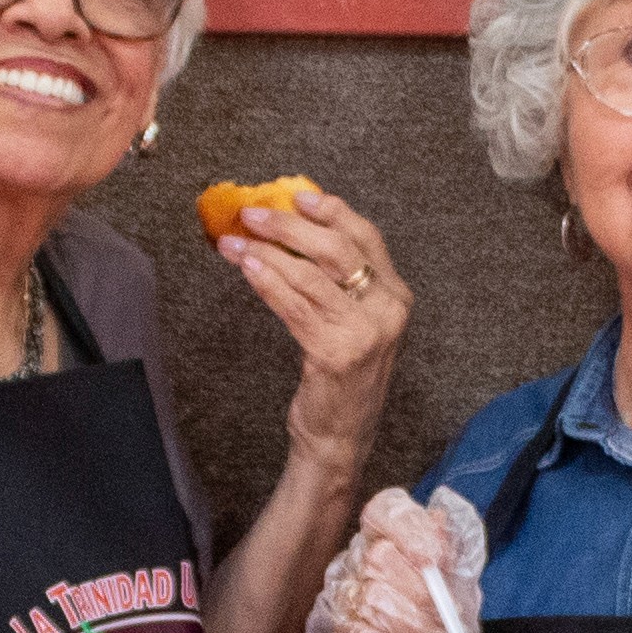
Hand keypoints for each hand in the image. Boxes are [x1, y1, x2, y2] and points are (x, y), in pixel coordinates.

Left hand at [215, 181, 409, 476]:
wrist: (340, 437)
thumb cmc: (339, 377)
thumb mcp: (350, 322)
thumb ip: (335, 282)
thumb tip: (290, 231)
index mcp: (395, 296)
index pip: (367, 237)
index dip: (333, 210)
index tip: (298, 195)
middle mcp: (387, 310)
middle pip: (337, 249)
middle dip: (290, 226)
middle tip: (253, 214)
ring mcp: (364, 332)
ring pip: (310, 275)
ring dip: (268, 252)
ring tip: (235, 241)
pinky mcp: (335, 352)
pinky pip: (294, 305)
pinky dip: (267, 281)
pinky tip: (247, 267)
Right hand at [304, 484, 487, 632]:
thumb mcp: (458, 593)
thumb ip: (452, 556)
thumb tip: (440, 518)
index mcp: (390, 546)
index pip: (385, 511)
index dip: (410, 526)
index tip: (436, 557)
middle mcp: (358, 566)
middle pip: (379, 555)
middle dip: (419, 589)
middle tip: (440, 614)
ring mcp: (341, 602)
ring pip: (372, 597)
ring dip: (411, 624)